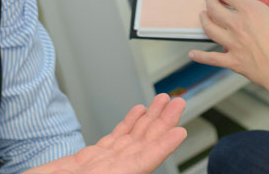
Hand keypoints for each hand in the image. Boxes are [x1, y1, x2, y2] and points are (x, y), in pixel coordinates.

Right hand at [26, 93, 186, 173]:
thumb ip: (107, 165)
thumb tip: (130, 161)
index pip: (143, 162)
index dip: (162, 146)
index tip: (179, 131)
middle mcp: (111, 173)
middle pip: (142, 145)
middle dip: (162, 123)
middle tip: (178, 104)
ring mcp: (101, 166)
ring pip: (131, 139)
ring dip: (149, 119)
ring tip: (165, 102)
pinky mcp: (88, 160)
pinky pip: (114, 139)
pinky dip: (127, 124)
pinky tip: (138, 112)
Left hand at [188, 0, 268, 94]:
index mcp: (251, 12)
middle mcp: (238, 26)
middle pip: (214, 9)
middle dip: (209, 1)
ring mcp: (233, 44)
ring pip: (209, 29)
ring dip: (203, 20)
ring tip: (203, 15)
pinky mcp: (233, 61)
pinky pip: (211, 58)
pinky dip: (200, 56)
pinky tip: (192, 54)